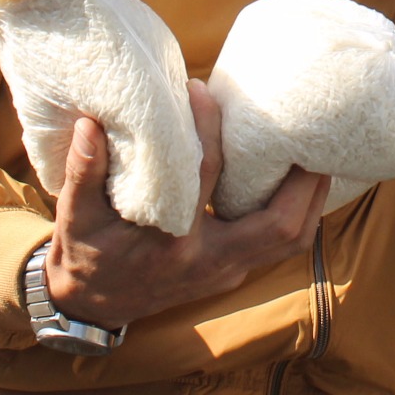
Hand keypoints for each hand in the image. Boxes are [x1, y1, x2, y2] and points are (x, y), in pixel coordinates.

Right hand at [44, 80, 330, 329]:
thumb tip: (92, 121)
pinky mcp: (235, 270)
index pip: (206, 177)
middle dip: (303, 180)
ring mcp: (228, 272)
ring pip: (292, 239)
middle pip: (281, 226)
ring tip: (318, 149)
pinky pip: (282, 242)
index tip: (204, 88)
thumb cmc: (87, 254)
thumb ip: (84, 171)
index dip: (209, 127)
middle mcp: (211, 264)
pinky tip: (302, 174)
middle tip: (311, 130)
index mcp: (173, 245)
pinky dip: (299, 209)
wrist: (91, 307)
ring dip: (312, 197)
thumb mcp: (75, 218)